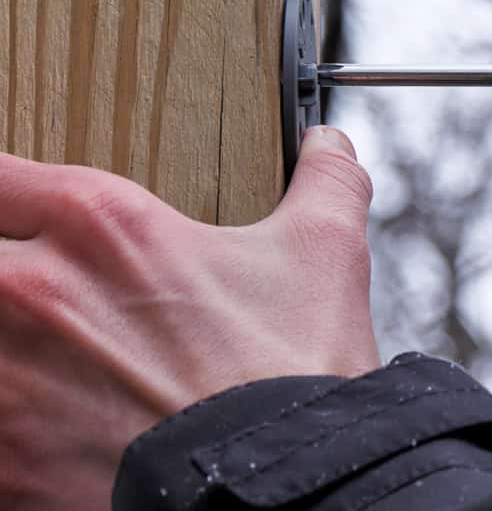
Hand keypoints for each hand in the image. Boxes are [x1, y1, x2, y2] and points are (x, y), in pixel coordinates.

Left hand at [0, 126, 380, 508]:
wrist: (282, 496)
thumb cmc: (291, 376)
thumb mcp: (323, 257)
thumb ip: (322, 182)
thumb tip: (330, 144)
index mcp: (100, 225)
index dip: (6, 193)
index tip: (20, 212)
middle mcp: (32, 291)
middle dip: (6, 273)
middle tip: (45, 301)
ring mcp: (3, 381)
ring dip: (4, 351)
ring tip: (45, 368)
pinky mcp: (0, 458)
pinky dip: (7, 425)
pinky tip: (50, 426)